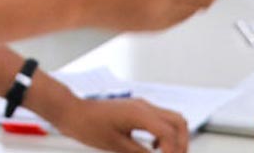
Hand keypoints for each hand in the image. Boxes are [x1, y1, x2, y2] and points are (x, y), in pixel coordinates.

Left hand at [50, 98, 188, 152]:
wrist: (72, 112)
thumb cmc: (88, 125)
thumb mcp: (116, 146)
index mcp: (140, 114)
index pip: (169, 133)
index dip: (174, 151)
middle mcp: (144, 106)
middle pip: (178, 122)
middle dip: (182, 142)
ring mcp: (141, 105)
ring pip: (171, 118)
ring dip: (175, 136)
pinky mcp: (136, 108)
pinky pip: (159, 118)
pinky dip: (164, 132)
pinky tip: (154, 145)